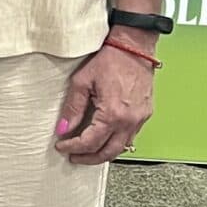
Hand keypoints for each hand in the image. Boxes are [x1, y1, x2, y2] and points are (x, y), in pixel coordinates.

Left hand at [52, 41, 155, 162]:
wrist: (134, 47)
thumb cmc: (111, 59)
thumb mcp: (82, 82)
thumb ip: (72, 108)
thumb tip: (63, 128)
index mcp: (112, 114)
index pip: (89, 142)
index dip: (72, 147)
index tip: (62, 146)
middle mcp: (129, 121)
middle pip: (107, 152)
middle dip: (88, 158)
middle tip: (74, 157)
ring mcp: (140, 119)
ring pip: (121, 148)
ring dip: (103, 153)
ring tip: (87, 151)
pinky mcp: (145, 115)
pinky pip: (131, 137)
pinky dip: (116, 142)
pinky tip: (105, 138)